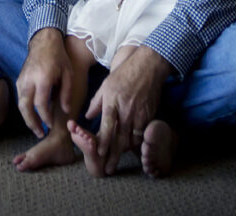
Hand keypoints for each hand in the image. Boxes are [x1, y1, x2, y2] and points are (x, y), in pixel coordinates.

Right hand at [17, 28, 72, 137]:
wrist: (44, 41)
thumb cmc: (59, 57)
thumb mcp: (68, 74)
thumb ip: (66, 93)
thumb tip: (65, 111)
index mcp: (43, 78)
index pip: (41, 104)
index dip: (45, 118)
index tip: (50, 126)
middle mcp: (29, 80)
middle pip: (25, 106)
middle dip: (31, 122)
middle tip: (39, 134)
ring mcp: (22, 79)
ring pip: (20, 103)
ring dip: (26, 118)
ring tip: (36, 128)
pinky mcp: (19, 79)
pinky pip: (20, 97)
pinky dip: (25, 109)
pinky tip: (32, 115)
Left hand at [85, 46, 171, 174]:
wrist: (147, 66)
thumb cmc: (124, 73)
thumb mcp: (106, 84)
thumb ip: (97, 102)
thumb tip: (87, 115)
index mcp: (112, 101)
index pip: (106, 126)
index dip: (103, 141)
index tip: (98, 153)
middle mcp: (125, 110)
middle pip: (119, 137)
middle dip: (113, 155)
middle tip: (109, 169)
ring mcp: (138, 113)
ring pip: (131, 139)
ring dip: (124, 152)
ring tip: (117, 161)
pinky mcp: (148, 115)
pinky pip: (141, 134)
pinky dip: (136, 143)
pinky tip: (131, 149)